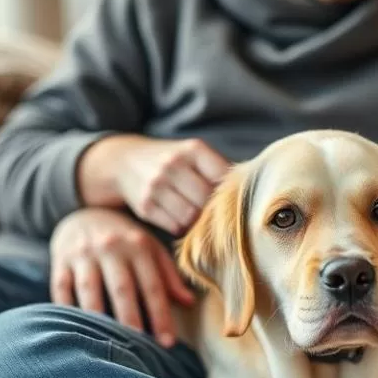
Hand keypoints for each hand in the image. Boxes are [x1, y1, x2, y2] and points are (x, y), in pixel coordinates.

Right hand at [50, 208, 195, 346]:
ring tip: (106, 344)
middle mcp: (111, 247)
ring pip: (90, 290)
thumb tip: (189, 302)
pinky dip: (66, 310)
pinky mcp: (60, 260)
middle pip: (122, 289)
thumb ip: (169, 275)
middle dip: (131, 319)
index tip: (167, 343)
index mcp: (139, 245)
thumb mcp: (151, 248)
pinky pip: (61, 289)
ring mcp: (83, 253)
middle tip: (138, 348)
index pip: (153, 286)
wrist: (87, 212)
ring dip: (98, 318)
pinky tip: (75, 330)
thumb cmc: (127, 239)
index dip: (161, 315)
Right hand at [79, 136, 229, 235]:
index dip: (231, 192)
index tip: (233, 199)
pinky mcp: (145, 206)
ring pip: (192, 217)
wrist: (125, 161)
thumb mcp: (195, 155)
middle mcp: (172, 165)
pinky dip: (182, 227)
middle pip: (208, 200)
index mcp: (193, 150)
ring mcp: (156, 186)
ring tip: (198, 216)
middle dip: (214, 209)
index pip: (224, 177)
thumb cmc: (173, 162)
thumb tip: (252, 192)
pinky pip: (175, 227)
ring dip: (198, 221)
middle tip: (216, 213)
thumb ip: (220, 170)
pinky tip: (181, 218)